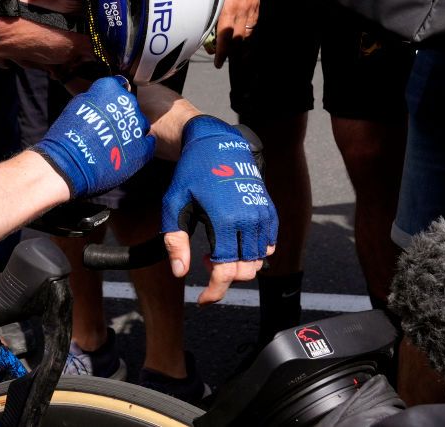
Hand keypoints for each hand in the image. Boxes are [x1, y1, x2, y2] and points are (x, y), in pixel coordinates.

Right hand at [33, 76, 155, 199]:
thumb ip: (95, 97)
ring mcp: (137, 125)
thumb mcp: (77, 104)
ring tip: (114, 143)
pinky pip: (148, 142)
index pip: (118, 86)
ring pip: (139, 124)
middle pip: (130, 106)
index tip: (106, 107)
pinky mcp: (144, 147)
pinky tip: (125, 152)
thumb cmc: (67, 134)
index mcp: (110, 88)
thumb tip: (102, 98)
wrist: (69, 162)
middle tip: (107, 128)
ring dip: (130, 131)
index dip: (111, 98)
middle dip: (121, 115)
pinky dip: (139, 146)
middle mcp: (128, 102)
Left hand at [161, 116, 276, 302]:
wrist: (217, 144)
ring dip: (238, 264)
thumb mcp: (174, 204)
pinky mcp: (270, 210)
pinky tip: (235, 240)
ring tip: (217, 247)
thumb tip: (180, 273)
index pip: (226, 272)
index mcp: (225, 221)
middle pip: (245, 270)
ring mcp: (263, 215)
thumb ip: (176, 241)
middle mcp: (250, 220)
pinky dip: (255, 252)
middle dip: (224, 277)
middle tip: (204, 261)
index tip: (202, 300)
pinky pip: (269, 244)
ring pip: (259, 260)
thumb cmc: (191, 174)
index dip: (214, 291)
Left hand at [209, 0, 259, 66]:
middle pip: (239, 39)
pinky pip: (254, 22)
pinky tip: (242, 33)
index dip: (222, 53)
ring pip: (248, 32)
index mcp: (228, 7)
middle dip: (231, 52)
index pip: (225, 38)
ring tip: (232, 50)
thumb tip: (201, 23)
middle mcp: (242, 9)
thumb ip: (209, 6)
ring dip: (240, 43)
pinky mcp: (257, 1)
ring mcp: (252, 5)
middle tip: (223, 59)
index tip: (218, 62)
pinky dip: (248, 31)